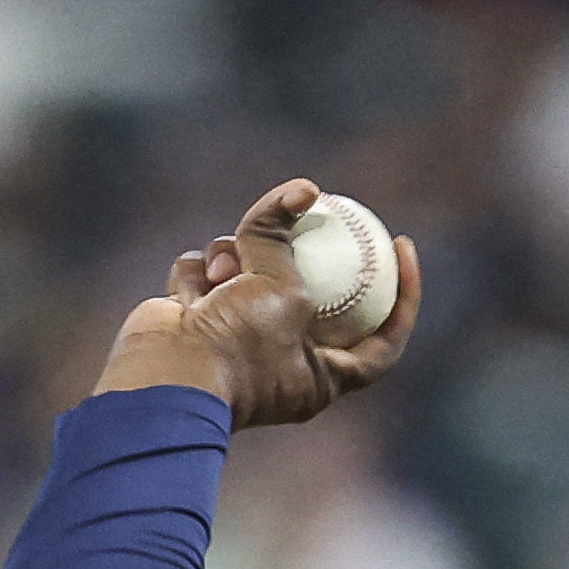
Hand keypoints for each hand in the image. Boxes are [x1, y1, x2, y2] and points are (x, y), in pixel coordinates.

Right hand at [93, 178, 423, 429]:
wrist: (165, 377)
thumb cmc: (236, 348)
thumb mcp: (282, 289)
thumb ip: (286, 240)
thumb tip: (303, 190)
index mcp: (320, 378)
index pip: (382, 339)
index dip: (404, 295)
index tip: (402, 245)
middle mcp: (281, 359)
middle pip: (307, 290)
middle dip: (295, 252)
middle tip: (314, 207)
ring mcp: (236, 339)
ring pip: (248, 269)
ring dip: (235, 258)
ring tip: (225, 271)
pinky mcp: (195, 319)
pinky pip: (205, 276)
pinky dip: (198, 275)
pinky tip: (189, 293)